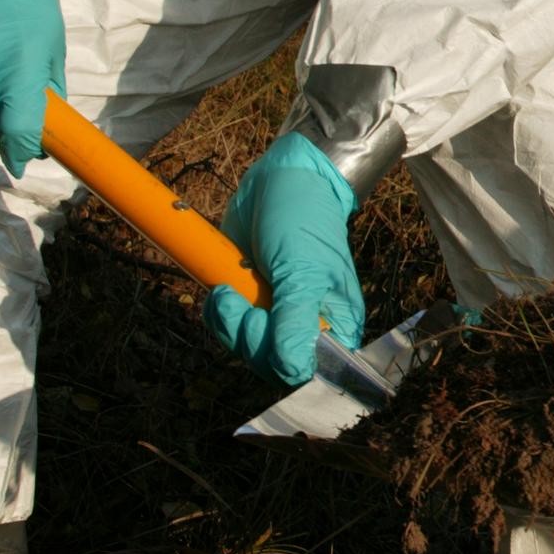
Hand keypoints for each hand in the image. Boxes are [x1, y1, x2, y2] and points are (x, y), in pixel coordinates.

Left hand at [203, 133, 364, 385]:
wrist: (277, 180)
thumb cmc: (303, 221)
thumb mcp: (302, 271)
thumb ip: (297, 322)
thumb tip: (295, 372)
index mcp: (335, 325)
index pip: (310, 372)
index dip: (283, 362)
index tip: (265, 329)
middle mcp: (308, 327)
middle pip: (270, 364)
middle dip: (247, 334)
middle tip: (240, 297)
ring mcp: (275, 316)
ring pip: (245, 348)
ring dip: (227, 322)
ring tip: (227, 287)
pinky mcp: (249, 303)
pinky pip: (228, 328)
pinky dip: (218, 312)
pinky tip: (221, 288)